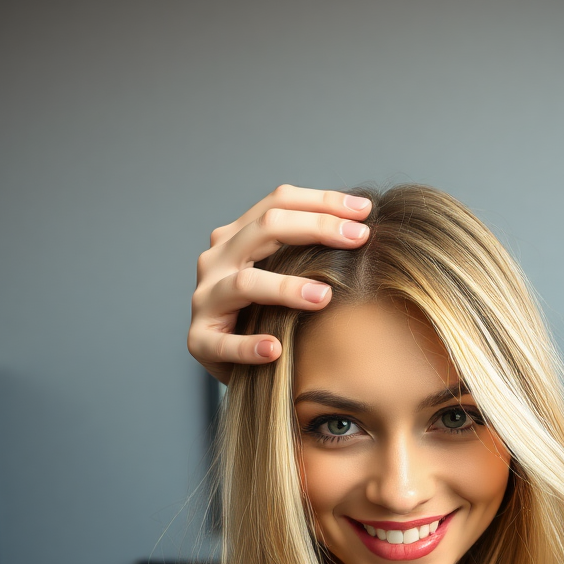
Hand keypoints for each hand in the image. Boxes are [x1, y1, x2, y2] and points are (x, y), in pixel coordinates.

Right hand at [189, 184, 372, 382]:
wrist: (233, 361)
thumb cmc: (266, 312)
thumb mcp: (284, 271)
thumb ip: (308, 250)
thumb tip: (363, 224)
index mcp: (237, 236)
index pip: (278, 204)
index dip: (322, 202)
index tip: (365, 212)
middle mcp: (217, 259)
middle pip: (264, 229)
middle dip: (316, 228)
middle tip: (359, 239)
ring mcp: (205, 298)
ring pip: (245, 283)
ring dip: (286, 287)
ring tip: (324, 297)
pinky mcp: (199, 340)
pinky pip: (223, 343)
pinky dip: (249, 345)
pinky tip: (275, 349)